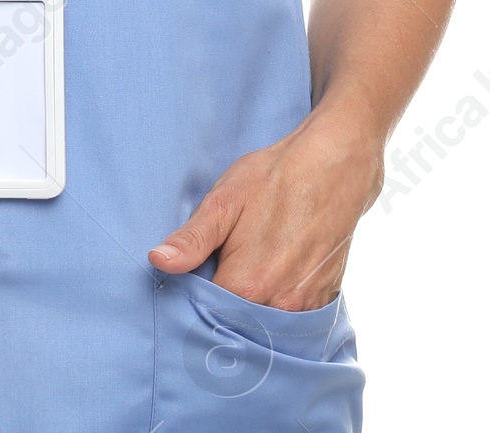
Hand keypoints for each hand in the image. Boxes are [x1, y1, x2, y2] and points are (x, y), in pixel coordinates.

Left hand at [147, 113, 382, 311]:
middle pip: (236, 322)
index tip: (194, 277)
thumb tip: (157, 262)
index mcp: (246, 285)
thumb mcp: (224, 201)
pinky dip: (277, 305)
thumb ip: (191, 239)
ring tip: (249, 268)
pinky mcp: (324, 299)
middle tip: (222, 267)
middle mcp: (278, 305)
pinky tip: (274, 274)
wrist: (332, 165)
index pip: (206, 312)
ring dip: (250, 307)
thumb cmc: (274, 177)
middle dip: (223, 305)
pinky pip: (291, 318)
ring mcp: (304, 305)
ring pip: (264, 323)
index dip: (194, 296)